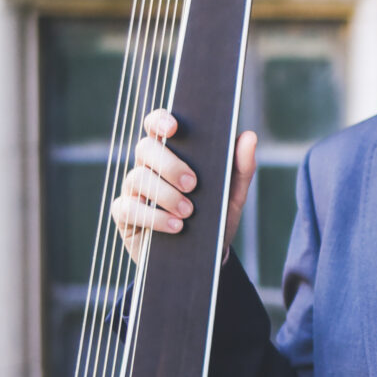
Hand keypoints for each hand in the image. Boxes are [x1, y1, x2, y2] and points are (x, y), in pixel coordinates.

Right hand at [110, 108, 257, 262]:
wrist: (207, 256)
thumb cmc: (216, 217)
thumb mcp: (234, 194)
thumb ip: (241, 166)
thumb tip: (249, 136)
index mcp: (174, 153)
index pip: (158, 125)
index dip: (160, 120)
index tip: (173, 128)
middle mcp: (150, 166)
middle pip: (146, 148)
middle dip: (169, 165)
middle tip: (193, 184)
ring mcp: (135, 190)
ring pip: (137, 178)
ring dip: (165, 195)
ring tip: (189, 212)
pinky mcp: (126, 215)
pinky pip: (128, 209)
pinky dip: (153, 217)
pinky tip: (175, 226)